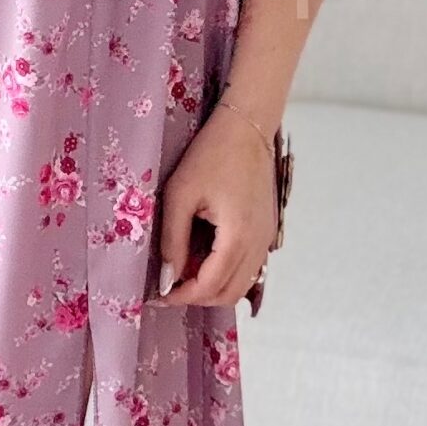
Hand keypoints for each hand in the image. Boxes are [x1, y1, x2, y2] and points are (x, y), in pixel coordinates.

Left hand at [152, 100, 279, 308]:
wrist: (246, 128)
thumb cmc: (211, 154)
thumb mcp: (180, 195)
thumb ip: (173, 240)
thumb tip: (168, 276)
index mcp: (238, 236)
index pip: (210, 286)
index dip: (182, 296)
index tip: (159, 294)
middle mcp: (258, 244)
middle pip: (228, 294)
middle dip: (197, 297)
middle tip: (169, 285)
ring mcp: (266, 239)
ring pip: (241, 285)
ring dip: (212, 286)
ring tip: (184, 270)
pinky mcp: (266, 231)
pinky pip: (248, 267)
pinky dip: (226, 273)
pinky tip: (204, 256)